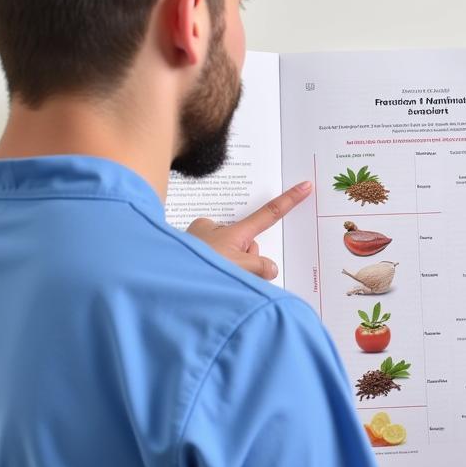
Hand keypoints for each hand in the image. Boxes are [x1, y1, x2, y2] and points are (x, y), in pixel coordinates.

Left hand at [187, 182, 311, 279]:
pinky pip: (211, 259)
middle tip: (232, 276)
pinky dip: (210, 270)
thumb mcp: (238, 272)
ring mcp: (200, 239)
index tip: (304, 185)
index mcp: (233, 232)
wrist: (161, 281)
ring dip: (227, 268)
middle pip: (247, 245)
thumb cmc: (195, 272)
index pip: (268, 215)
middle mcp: (216, 230)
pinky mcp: (186, 249)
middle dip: (246, 260)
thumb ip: (261, 268)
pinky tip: (199, 279)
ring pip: (230, 254)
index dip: (289, 200)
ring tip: (210, 279)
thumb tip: (268, 268)